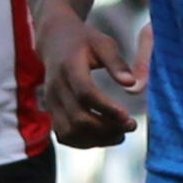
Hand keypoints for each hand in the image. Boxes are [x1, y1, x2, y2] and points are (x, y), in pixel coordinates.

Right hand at [32, 4, 143, 147]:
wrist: (54, 41)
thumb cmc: (84, 41)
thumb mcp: (103, 43)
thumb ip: (117, 62)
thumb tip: (131, 84)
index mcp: (69, 68)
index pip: (85, 94)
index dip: (107, 109)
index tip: (128, 117)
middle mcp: (56, 88)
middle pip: (78, 119)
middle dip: (107, 129)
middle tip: (130, 126)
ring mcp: (51, 102)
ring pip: (69, 132)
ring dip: (97, 139)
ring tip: (119, 134)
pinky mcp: (51, 111)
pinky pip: (64, 135)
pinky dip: (84, 142)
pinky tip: (103, 136)